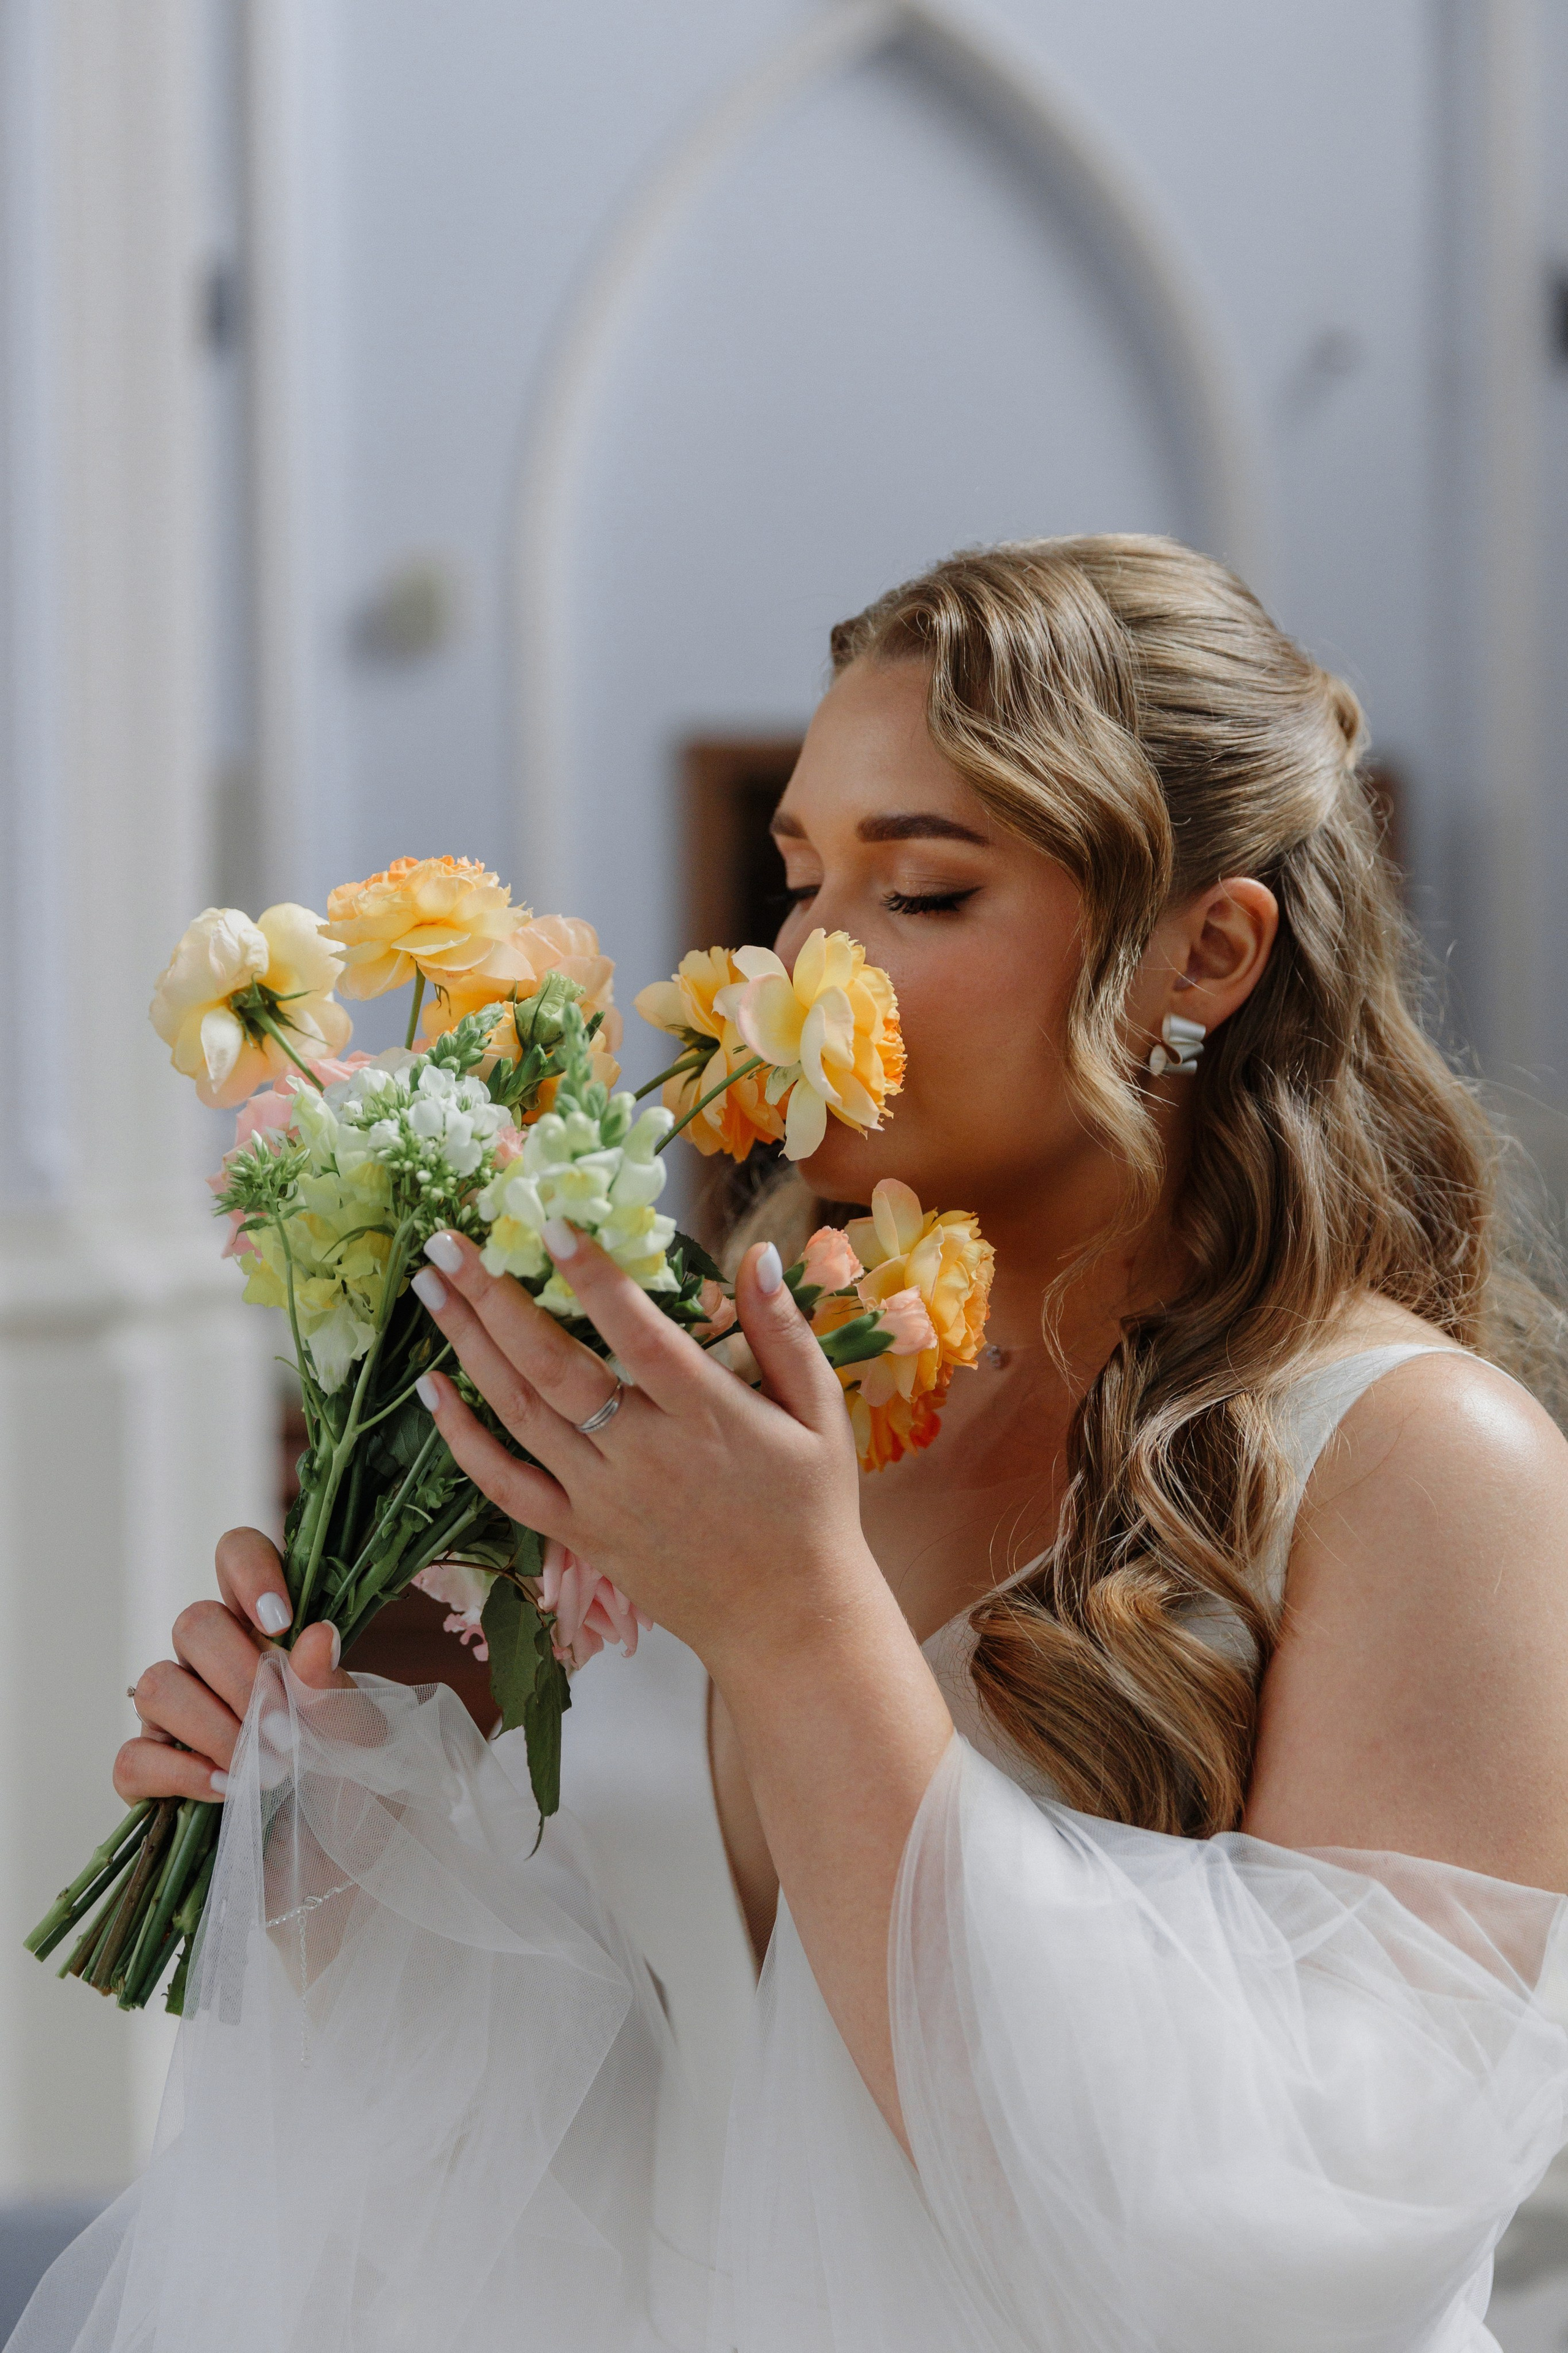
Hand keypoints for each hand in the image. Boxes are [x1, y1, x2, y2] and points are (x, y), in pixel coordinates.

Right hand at [114, 1529, 349, 1804]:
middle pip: (193, 1621)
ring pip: (156, 1684)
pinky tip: (225, 1792)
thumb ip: (334, 1689)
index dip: (249, 1572)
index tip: (281, 1623)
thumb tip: (314, 1635)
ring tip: (267, 1772)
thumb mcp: (365, 1737)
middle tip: (287, 1731)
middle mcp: (216, 1663)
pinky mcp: (157, 1778)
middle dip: (240, 1675)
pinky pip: (133, 1758)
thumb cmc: (362, 1789)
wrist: (348, 1869)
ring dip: (213, 1727)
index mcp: (271, 1630)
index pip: (236, 1555)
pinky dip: (178, 1774)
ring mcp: (180, 1719)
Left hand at [409, 1227, 874, 1669]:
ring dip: (466, 1346)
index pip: (638, 1333)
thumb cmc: (810, 1510)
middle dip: (494, 1298)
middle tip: (447, 1242)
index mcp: (707, 1415)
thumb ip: (784, 1332)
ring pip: (519, 1413)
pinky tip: (430, 1390)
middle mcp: (644, 1453)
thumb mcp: (820, 1414)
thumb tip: (756, 1255)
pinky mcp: (580, 1535)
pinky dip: (461, 1439)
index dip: (593, 1277)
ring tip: (428, 1287)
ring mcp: (603, 1498)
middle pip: (553, 1366)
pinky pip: (505, 1485)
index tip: (551, 1224)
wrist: (788, 1623)